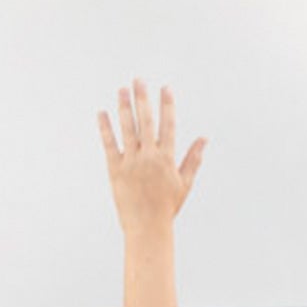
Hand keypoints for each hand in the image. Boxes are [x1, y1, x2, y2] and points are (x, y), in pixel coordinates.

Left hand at [98, 80, 206, 235]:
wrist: (147, 226)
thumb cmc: (167, 206)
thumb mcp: (184, 183)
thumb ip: (193, 159)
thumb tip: (203, 139)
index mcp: (167, 159)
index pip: (168, 126)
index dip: (167, 106)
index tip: (165, 89)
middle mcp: (150, 157)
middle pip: (146, 122)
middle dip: (143, 99)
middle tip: (139, 80)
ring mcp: (131, 162)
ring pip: (127, 129)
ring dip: (124, 107)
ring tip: (122, 90)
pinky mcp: (115, 169)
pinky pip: (109, 144)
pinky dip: (105, 128)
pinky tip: (102, 113)